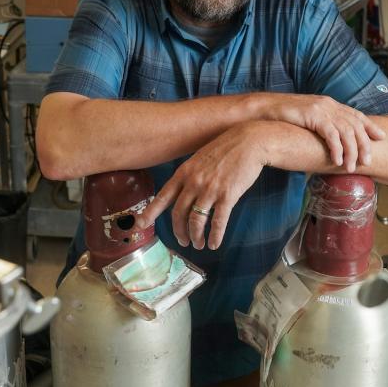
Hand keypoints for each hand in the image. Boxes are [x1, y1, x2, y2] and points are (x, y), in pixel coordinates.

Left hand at [140, 121, 272, 250]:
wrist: (248, 142)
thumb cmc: (225, 150)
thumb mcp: (199, 158)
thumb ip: (189, 175)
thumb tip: (182, 193)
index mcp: (184, 173)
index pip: (162, 197)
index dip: (150, 213)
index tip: (139, 225)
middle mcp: (193, 182)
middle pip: (179, 214)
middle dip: (179, 231)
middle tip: (183, 241)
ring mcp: (210, 189)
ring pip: (196, 220)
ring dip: (196, 236)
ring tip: (198, 244)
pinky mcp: (228, 195)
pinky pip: (218, 221)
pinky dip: (215, 236)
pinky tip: (214, 243)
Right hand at [260, 94, 384, 171]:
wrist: (265, 110)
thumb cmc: (285, 118)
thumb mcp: (309, 119)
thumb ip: (322, 125)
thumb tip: (332, 140)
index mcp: (330, 104)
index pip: (356, 115)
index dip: (370, 126)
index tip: (382, 137)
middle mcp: (329, 105)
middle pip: (355, 125)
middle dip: (364, 144)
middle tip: (368, 161)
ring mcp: (322, 109)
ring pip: (346, 131)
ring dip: (351, 151)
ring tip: (352, 167)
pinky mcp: (313, 116)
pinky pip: (331, 134)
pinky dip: (337, 149)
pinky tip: (338, 160)